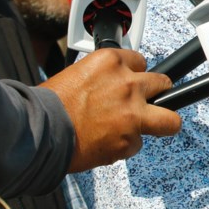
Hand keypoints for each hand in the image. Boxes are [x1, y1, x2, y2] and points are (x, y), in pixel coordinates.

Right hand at [41, 49, 181, 171]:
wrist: (38, 132)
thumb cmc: (50, 104)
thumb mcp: (78, 73)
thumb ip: (104, 78)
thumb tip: (114, 87)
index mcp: (111, 62)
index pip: (141, 61)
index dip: (136, 75)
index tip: (132, 83)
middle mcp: (127, 84)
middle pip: (163, 84)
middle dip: (158, 93)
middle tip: (149, 102)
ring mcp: (132, 113)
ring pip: (170, 119)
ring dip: (162, 123)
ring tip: (153, 127)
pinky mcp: (129, 140)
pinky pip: (138, 144)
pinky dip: (125, 146)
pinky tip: (107, 144)